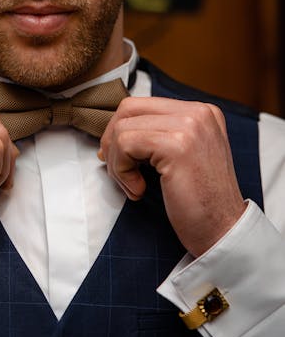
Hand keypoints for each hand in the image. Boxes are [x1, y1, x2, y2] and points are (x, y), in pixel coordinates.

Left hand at [99, 97, 245, 256]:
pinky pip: (125, 144)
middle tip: (119, 171)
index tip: (119, 159)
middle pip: (129, 108)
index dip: (120, 131)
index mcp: (201, 112)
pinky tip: (139, 190)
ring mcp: (189, 126)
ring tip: (133, 186)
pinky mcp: (177, 145)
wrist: (223, 231)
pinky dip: (122, 171)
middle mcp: (198, 112)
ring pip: (123, 128)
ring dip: (117, 162)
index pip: (142, 104)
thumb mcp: (182, 155)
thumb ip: (159, 135)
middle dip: (112, 140)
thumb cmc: (199, 202)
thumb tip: (114, 130)